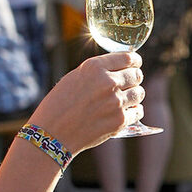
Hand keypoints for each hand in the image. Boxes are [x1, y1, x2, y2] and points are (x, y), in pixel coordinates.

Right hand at [29, 52, 144, 152]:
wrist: (52, 134)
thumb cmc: (59, 105)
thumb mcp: (75, 77)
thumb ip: (98, 71)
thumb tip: (120, 68)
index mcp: (94, 67)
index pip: (129, 57)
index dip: (134, 61)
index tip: (135, 64)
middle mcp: (107, 82)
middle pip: (137, 75)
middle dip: (134, 78)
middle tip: (129, 83)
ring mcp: (115, 102)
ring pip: (139, 93)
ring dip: (134, 95)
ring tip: (123, 99)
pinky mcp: (119, 121)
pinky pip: (138, 111)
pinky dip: (133, 112)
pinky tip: (123, 112)